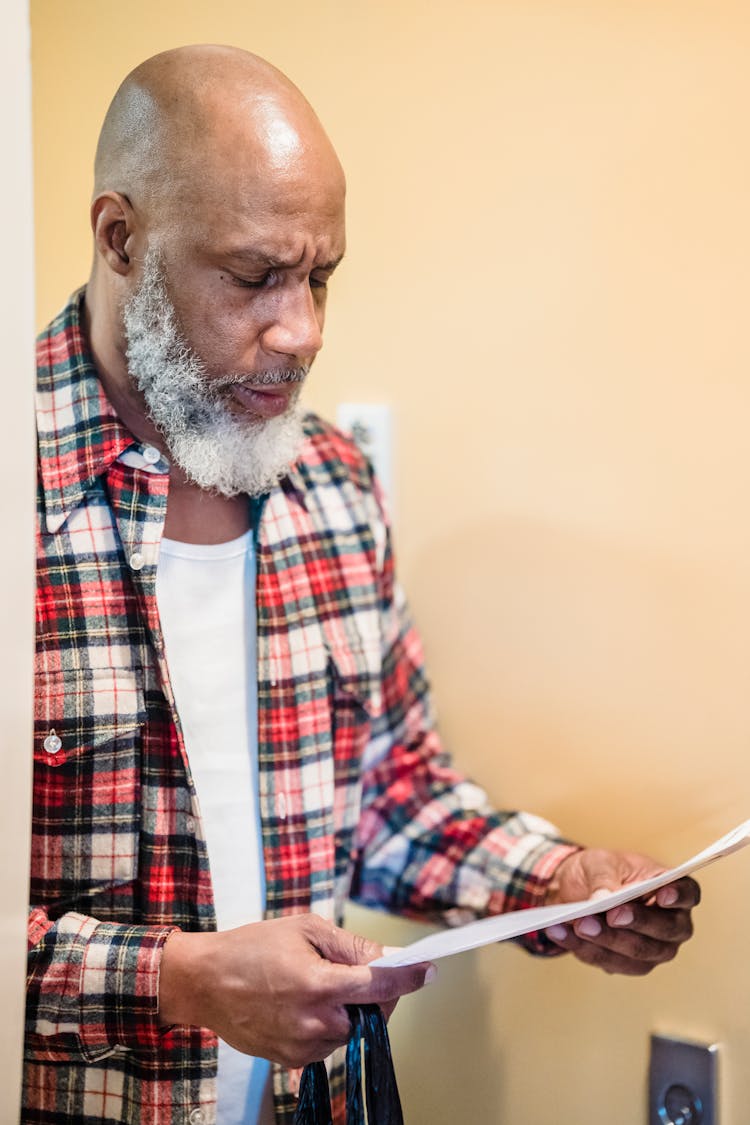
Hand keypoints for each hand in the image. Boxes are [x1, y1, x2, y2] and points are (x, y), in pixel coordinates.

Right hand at [158, 914, 432, 1066]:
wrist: (204, 982)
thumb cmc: (252, 947)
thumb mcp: (304, 928)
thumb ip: (349, 945)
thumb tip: (387, 956)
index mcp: (319, 984)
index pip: (379, 985)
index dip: (408, 977)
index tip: (428, 970)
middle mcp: (314, 1022)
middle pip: (371, 1013)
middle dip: (376, 993)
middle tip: (355, 970)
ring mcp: (303, 1046)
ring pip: (351, 1031)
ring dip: (351, 1010)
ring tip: (318, 983)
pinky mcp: (291, 1060)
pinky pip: (328, 1044)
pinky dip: (330, 1024)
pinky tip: (305, 1003)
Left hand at [543, 848, 699, 975]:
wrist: (574, 890)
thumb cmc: (599, 871)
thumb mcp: (599, 863)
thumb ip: (604, 879)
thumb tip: (603, 901)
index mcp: (672, 889)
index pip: (687, 894)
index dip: (679, 897)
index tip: (663, 896)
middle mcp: (671, 925)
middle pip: (665, 931)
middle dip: (636, 924)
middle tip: (611, 914)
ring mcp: (652, 949)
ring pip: (637, 954)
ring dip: (606, 940)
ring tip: (578, 924)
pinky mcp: (626, 964)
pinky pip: (609, 961)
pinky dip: (582, 947)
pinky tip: (560, 932)